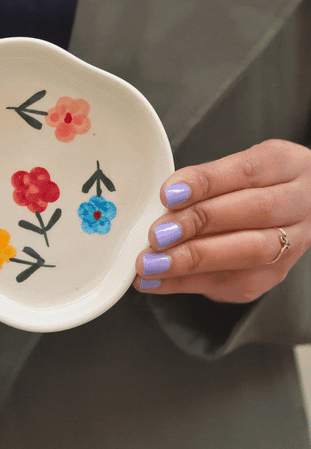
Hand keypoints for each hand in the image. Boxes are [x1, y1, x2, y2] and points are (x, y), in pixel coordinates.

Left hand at [133, 139, 310, 301]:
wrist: (294, 209)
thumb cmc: (255, 184)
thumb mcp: (236, 165)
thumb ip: (207, 180)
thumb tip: (164, 201)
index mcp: (284, 165)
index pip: (246, 171)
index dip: (205, 183)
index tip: (168, 194)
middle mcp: (297, 203)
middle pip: (254, 212)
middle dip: (199, 224)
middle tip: (157, 235)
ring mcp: (292, 243)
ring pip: (250, 252)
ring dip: (194, 260)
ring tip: (153, 264)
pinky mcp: (275, 275)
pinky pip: (235, 283)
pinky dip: (189, 283)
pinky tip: (158, 280)